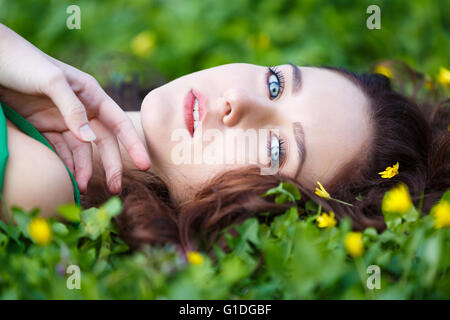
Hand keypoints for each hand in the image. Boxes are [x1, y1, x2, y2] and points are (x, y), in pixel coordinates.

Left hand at [0, 24, 150, 193]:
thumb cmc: (24, 62)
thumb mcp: (52, 81)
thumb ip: (73, 109)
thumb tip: (91, 139)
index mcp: (91, 95)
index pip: (119, 123)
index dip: (133, 145)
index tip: (145, 165)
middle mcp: (82, 110)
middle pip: (103, 142)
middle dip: (111, 165)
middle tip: (115, 189)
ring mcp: (63, 120)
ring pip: (81, 151)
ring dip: (84, 170)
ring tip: (80, 188)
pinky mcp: (43, 127)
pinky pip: (59, 150)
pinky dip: (65, 164)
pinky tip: (68, 178)